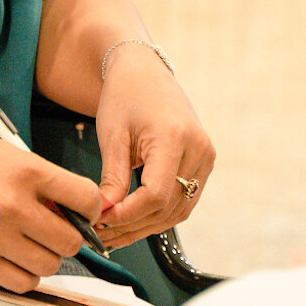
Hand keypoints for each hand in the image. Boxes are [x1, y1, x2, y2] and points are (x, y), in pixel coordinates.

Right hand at [0, 129, 102, 291]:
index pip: (87, 198)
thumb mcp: (9, 155)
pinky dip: (27, 276)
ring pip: (50, 266)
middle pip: (71, 240)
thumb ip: (44, 181)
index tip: (84, 213)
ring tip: (31, 244)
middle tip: (54, 231)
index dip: (91, 209)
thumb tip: (76, 212)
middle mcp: (14, 205)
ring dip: (47, 258)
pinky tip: (16, 260)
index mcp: (27, 172)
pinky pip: (22, 283)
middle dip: (69, 237)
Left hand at [91, 48, 214, 249]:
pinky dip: (159, 214)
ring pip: (178, 210)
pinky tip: (133, 221)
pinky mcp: (204, 163)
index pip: (156, 194)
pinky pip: (184, 200)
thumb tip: (105, 214)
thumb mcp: (112, 135)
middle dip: (133, 225)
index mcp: (175, 137)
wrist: (145, 71)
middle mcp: (198, 149)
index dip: (128, 215)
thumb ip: (112, 177)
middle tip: (100, 234)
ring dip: (145, 226)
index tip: (101, 221)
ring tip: (113, 233)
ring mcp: (206, 157)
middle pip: (168, 207)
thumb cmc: (125, 95)